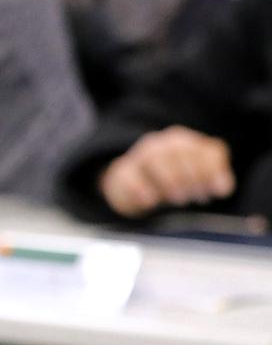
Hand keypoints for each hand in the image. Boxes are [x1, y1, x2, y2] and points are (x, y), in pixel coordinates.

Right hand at [100, 125, 233, 218]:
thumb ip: (214, 178)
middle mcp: (162, 144)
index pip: (206, 151)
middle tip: (196, 198)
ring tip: (180, 200)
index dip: (212, 172)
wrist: (130, 183)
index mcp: (186, 142)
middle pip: (179, 150)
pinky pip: (129, 176)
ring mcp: (139, 155)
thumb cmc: (172, 179)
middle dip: (191, 175)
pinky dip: (141, 188)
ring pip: (154, 159)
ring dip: (170, 180)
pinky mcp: (122, 172)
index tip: (214, 193)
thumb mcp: (197, 176)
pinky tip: (151, 201)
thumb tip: (222, 188)